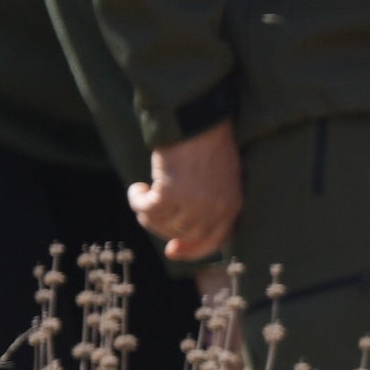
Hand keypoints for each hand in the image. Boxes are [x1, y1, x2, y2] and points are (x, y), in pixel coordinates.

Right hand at [133, 125, 239, 264]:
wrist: (198, 118)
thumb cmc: (209, 141)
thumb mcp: (222, 176)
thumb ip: (212, 200)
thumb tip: (185, 226)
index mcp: (233, 205)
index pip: (213, 241)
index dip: (192, 250)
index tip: (171, 251)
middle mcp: (216, 209)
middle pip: (183, 234)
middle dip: (161, 227)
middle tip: (148, 212)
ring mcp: (195, 203)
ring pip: (161, 224)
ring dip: (146, 213)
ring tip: (143, 194)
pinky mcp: (171, 192)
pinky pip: (146, 209)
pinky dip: (136, 200)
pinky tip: (137, 187)